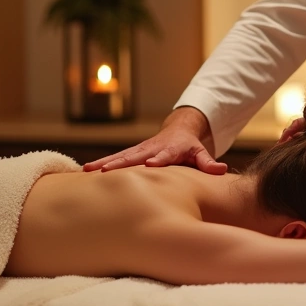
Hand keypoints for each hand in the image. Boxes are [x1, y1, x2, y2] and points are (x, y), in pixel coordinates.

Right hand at [83, 107, 227, 174]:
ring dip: (103, 164)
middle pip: (133, 157)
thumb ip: (208, 163)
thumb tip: (221, 169)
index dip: (156, 160)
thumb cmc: (190, 147)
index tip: (149, 164)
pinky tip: (84, 173)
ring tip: (87, 171)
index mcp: (168, 150)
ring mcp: (138, 152)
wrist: (178, 132)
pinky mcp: (130, 155)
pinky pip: (114, 161)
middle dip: (119, 163)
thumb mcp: (201, 153)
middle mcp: (149, 150)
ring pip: (119, 158)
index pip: (162, 156)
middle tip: (104, 171)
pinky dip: (100, 166)